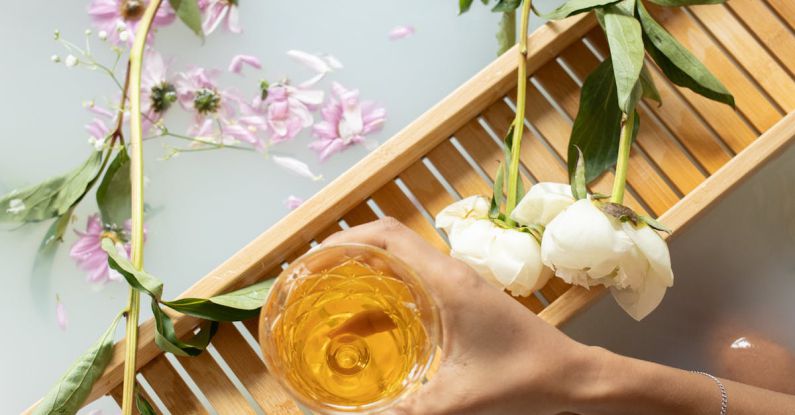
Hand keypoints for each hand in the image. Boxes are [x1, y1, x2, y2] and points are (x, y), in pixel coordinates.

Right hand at [323, 217, 592, 414]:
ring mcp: (458, 283)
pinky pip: (414, 281)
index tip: (312, 261)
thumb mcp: (457, 401)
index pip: (387, 235)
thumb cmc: (524, 380)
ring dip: (364, 271)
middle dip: (345, 253)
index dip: (344, 239)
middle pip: (387, 240)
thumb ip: (405, 412)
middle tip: (310, 279)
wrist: (572, 376)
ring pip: (400, 260)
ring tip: (327, 296)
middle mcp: (450, 272)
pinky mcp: (463, 298)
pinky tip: (364, 324)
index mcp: (446, 281)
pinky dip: (384, 292)